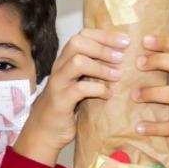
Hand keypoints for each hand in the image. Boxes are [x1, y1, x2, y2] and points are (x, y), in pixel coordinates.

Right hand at [13, 29, 127, 165]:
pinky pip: (80, 89)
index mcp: (65, 60)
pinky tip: (108, 95)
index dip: (104, 35)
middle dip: (103, 47)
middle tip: (121, 57)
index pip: (82, 35)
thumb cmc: (67, 106)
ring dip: (102, 67)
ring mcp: (58, 83)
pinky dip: (98, 89)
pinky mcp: (60, 101)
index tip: (125, 41)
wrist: (43, 132)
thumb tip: (122, 58)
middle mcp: (59, 67)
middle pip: (77, 43)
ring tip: (117, 76)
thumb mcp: (80, 83)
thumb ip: (93, 69)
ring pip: (78, 62)